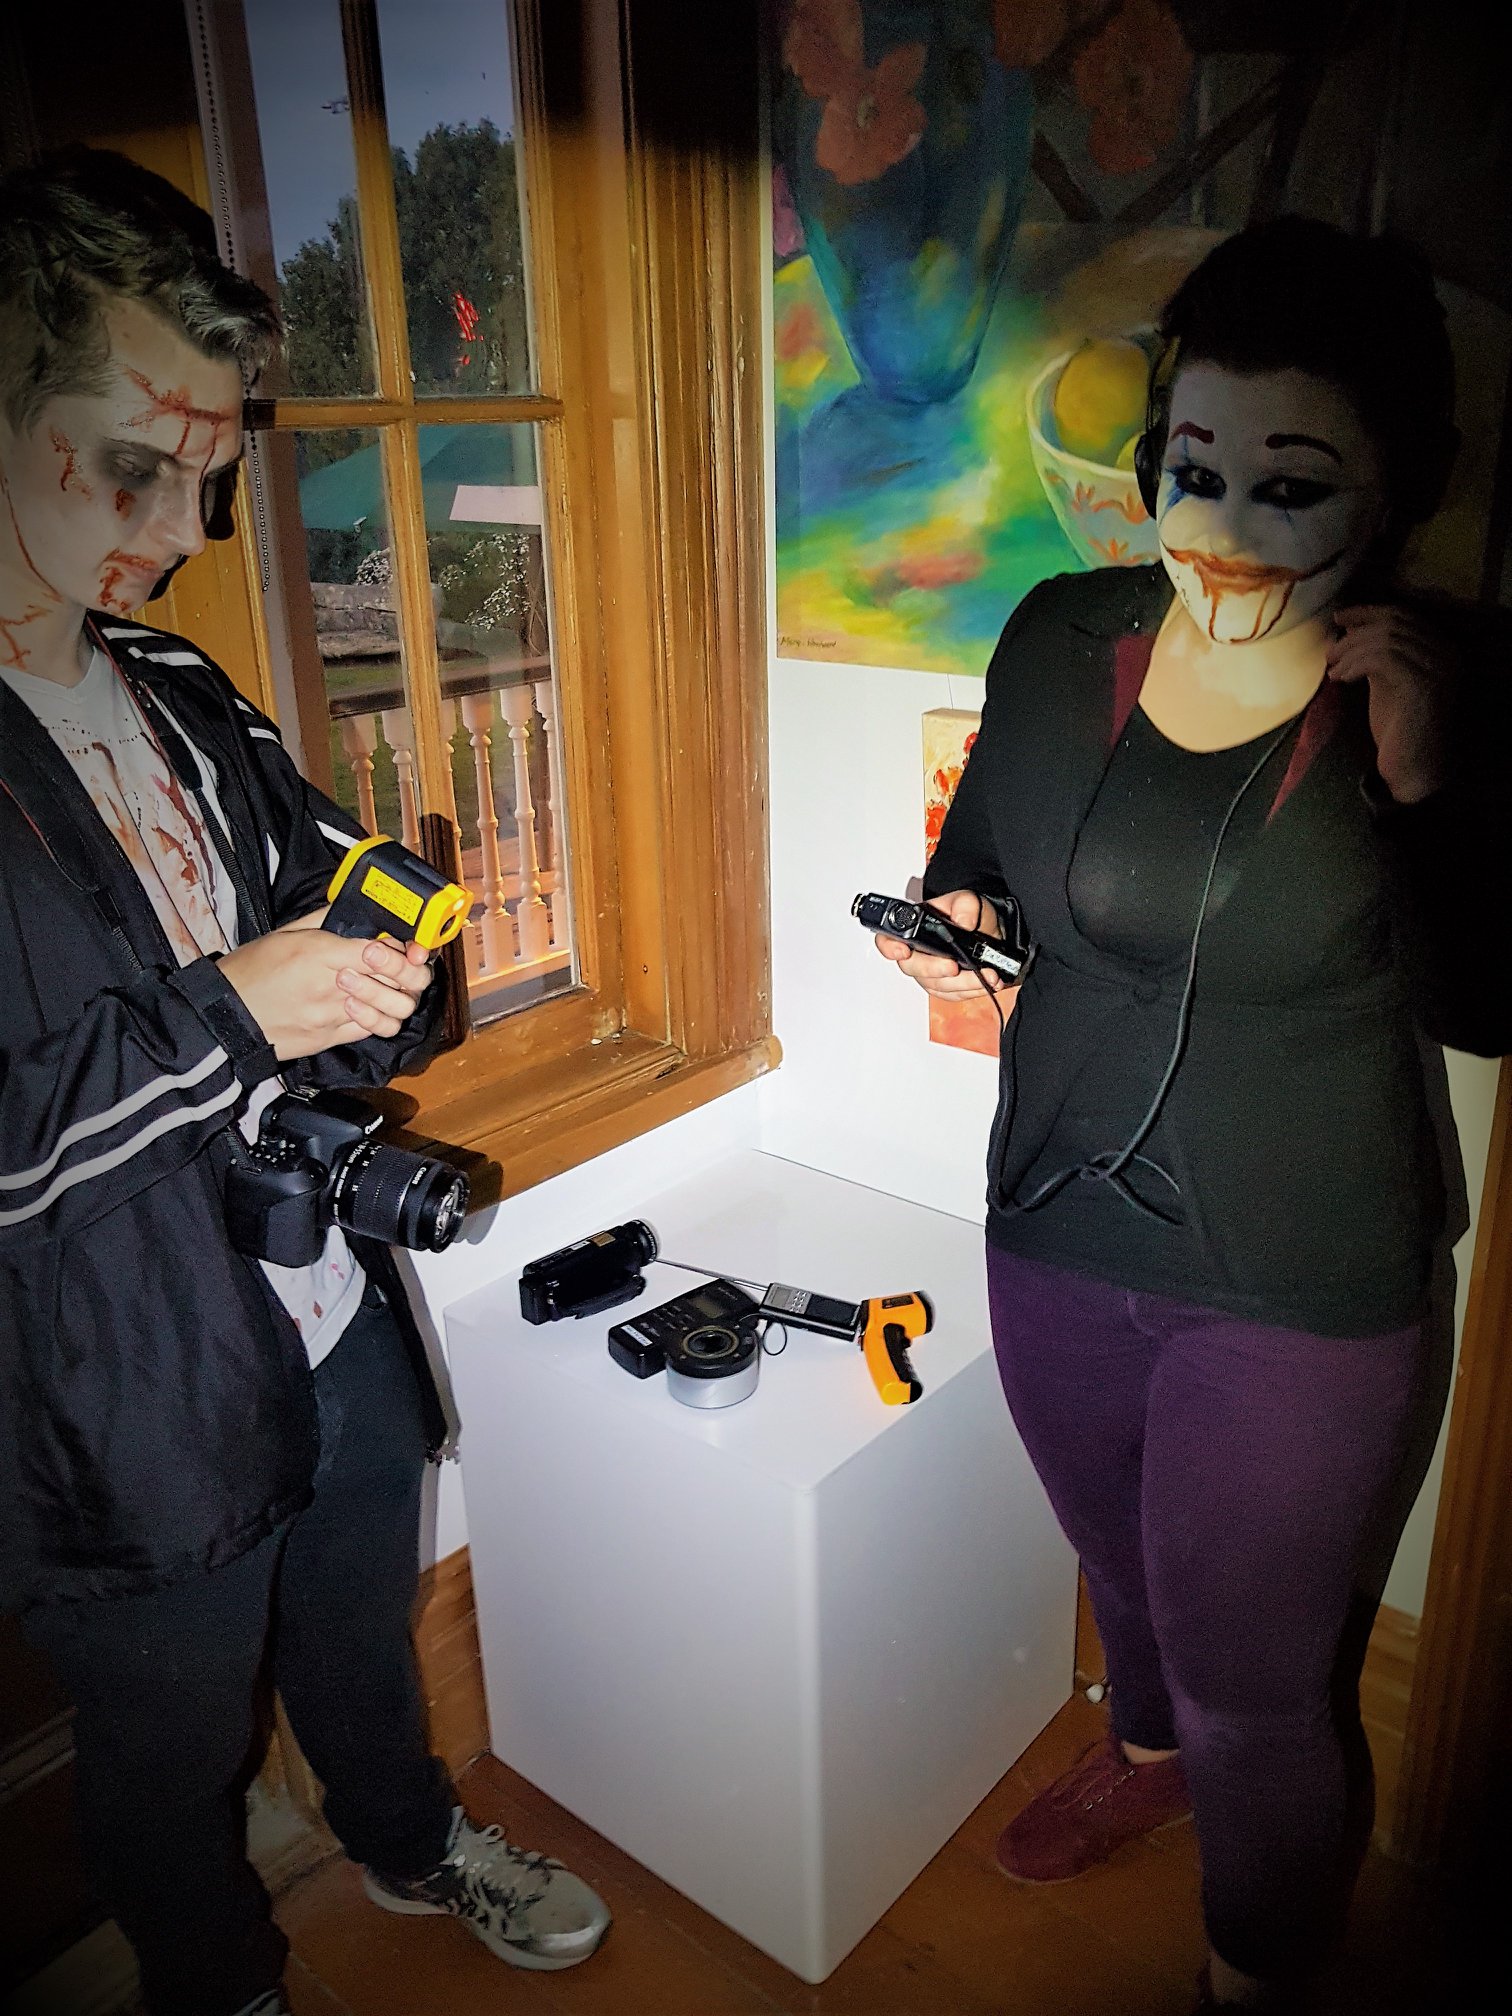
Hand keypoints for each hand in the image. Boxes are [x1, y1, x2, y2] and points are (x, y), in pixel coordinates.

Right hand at [220, 909, 434, 1060]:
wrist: (224, 1015)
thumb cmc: (250, 971)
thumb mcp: (286, 932)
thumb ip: (326, 920)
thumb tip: (354, 910)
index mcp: (320, 955)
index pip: (379, 952)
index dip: (398, 949)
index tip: (399, 945)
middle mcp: (331, 988)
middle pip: (396, 985)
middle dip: (411, 975)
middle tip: (408, 966)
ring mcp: (332, 1017)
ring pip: (391, 1014)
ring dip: (398, 1000)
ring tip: (390, 988)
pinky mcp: (329, 1039)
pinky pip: (370, 1031)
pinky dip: (379, 1018)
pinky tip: (370, 1006)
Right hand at [874, 889, 1013, 1002]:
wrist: (985, 930)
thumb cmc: (968, 914)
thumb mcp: (969, 900)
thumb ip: (965, 905)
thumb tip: (964, 922)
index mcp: (914, 928)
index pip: (888, 939)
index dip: (890, 947)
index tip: (902, 952)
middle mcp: (917, 952)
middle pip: (912, 968)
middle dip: (934, 970)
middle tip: (954, 967)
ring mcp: (929, 972)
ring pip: (936, 985)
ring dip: (962, 983)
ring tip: (985, 975)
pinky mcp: (944, 987)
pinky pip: (953, 995)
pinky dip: (972, 990)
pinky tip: (987, 982)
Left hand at [1326, 605, 1455, 803]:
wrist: (1413, 769)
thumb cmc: (1398, 731)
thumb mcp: (1385, 684)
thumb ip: (1375, 657)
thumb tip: (1346, 631)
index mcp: (1440, 649)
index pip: (1403, 616)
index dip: (1368, 612)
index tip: (1340, 617)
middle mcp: (1446, 654)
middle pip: (1393, 624)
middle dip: (1355, 634)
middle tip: (1330, 652)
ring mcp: (1438, 668)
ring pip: (1386, 639)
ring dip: (1351, 651)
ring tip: (1332, 670)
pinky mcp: (1424, 684)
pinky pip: (1383, 658)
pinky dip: (1356, 664)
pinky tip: (1341, 679)